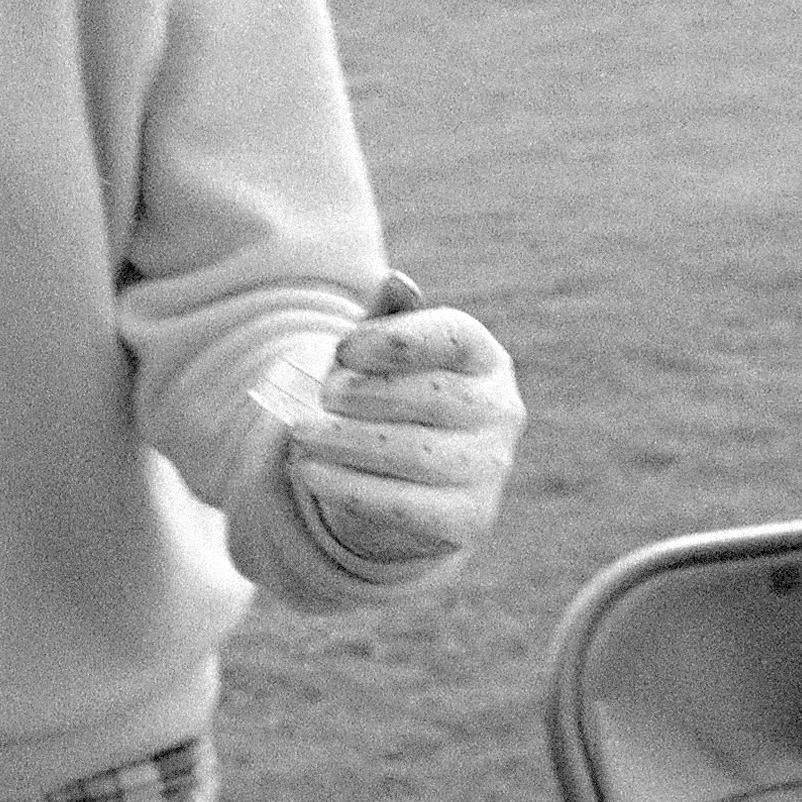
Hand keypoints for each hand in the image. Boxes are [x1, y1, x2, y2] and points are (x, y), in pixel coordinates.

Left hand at [286, 271, 524, 573]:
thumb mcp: (383, 354)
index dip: (394, 341)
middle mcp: (501, 409)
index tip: (343, 350)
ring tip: (299, 434)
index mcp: (484, 357)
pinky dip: (349, 488)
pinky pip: (405, 507)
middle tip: (319, 397)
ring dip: (344, 443)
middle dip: (361, 396)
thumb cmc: (390, 396)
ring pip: (412, 454)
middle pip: (429, 397)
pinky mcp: (469, 518)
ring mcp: (491, 467)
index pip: (452, 337)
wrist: (400, 477)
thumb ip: (387, 320)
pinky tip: (310, 471)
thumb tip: (395, 283)